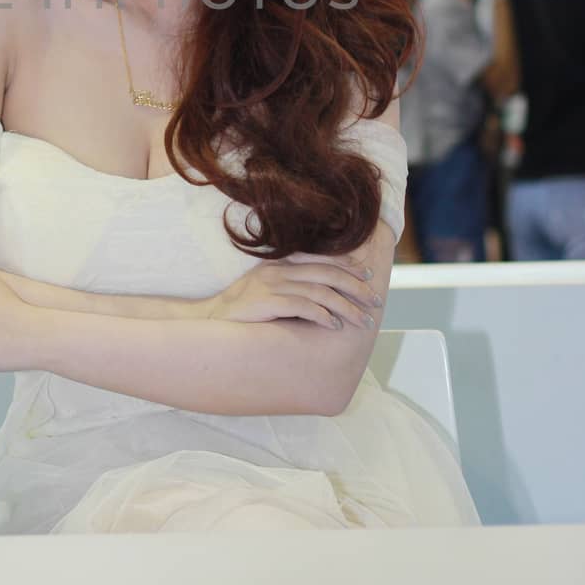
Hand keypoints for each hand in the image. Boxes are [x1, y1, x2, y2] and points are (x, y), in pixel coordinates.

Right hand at [202, 251, 381, 329]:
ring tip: (362, 320)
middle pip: (327, 272)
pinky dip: (322, 315)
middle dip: (356, 287)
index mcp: (280, 263)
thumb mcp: (266, 290)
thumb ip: (292, 287)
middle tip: (375, 301)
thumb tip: (325, 296)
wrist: (209, 322)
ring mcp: (272, 284)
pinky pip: (302, 306)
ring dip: (346, 306)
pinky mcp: (266, 302)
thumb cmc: (241, 312)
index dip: (348, 266)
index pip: (322, 259)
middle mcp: (278, 270)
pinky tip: (334, 325)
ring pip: (320, 290)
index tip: (369, 276)